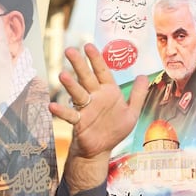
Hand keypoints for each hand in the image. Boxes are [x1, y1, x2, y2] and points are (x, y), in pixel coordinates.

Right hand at [49, 43, 147, 193]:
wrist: (101, 150)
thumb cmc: (114, 129)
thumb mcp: (131, 112)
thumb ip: (138, 95)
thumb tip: (143, 76)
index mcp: (108, 92)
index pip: (102, 72)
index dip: (96, 59)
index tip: (88, 45)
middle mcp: (95, 97)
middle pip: (86, 77)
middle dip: (79, 64)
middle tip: (70, 50)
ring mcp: (86, 108)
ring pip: (77, 93)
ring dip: (70, 85)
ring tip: (62, 75)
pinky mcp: (79, 122)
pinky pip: (70, 115)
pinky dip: (61, 111)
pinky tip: (52, 106)